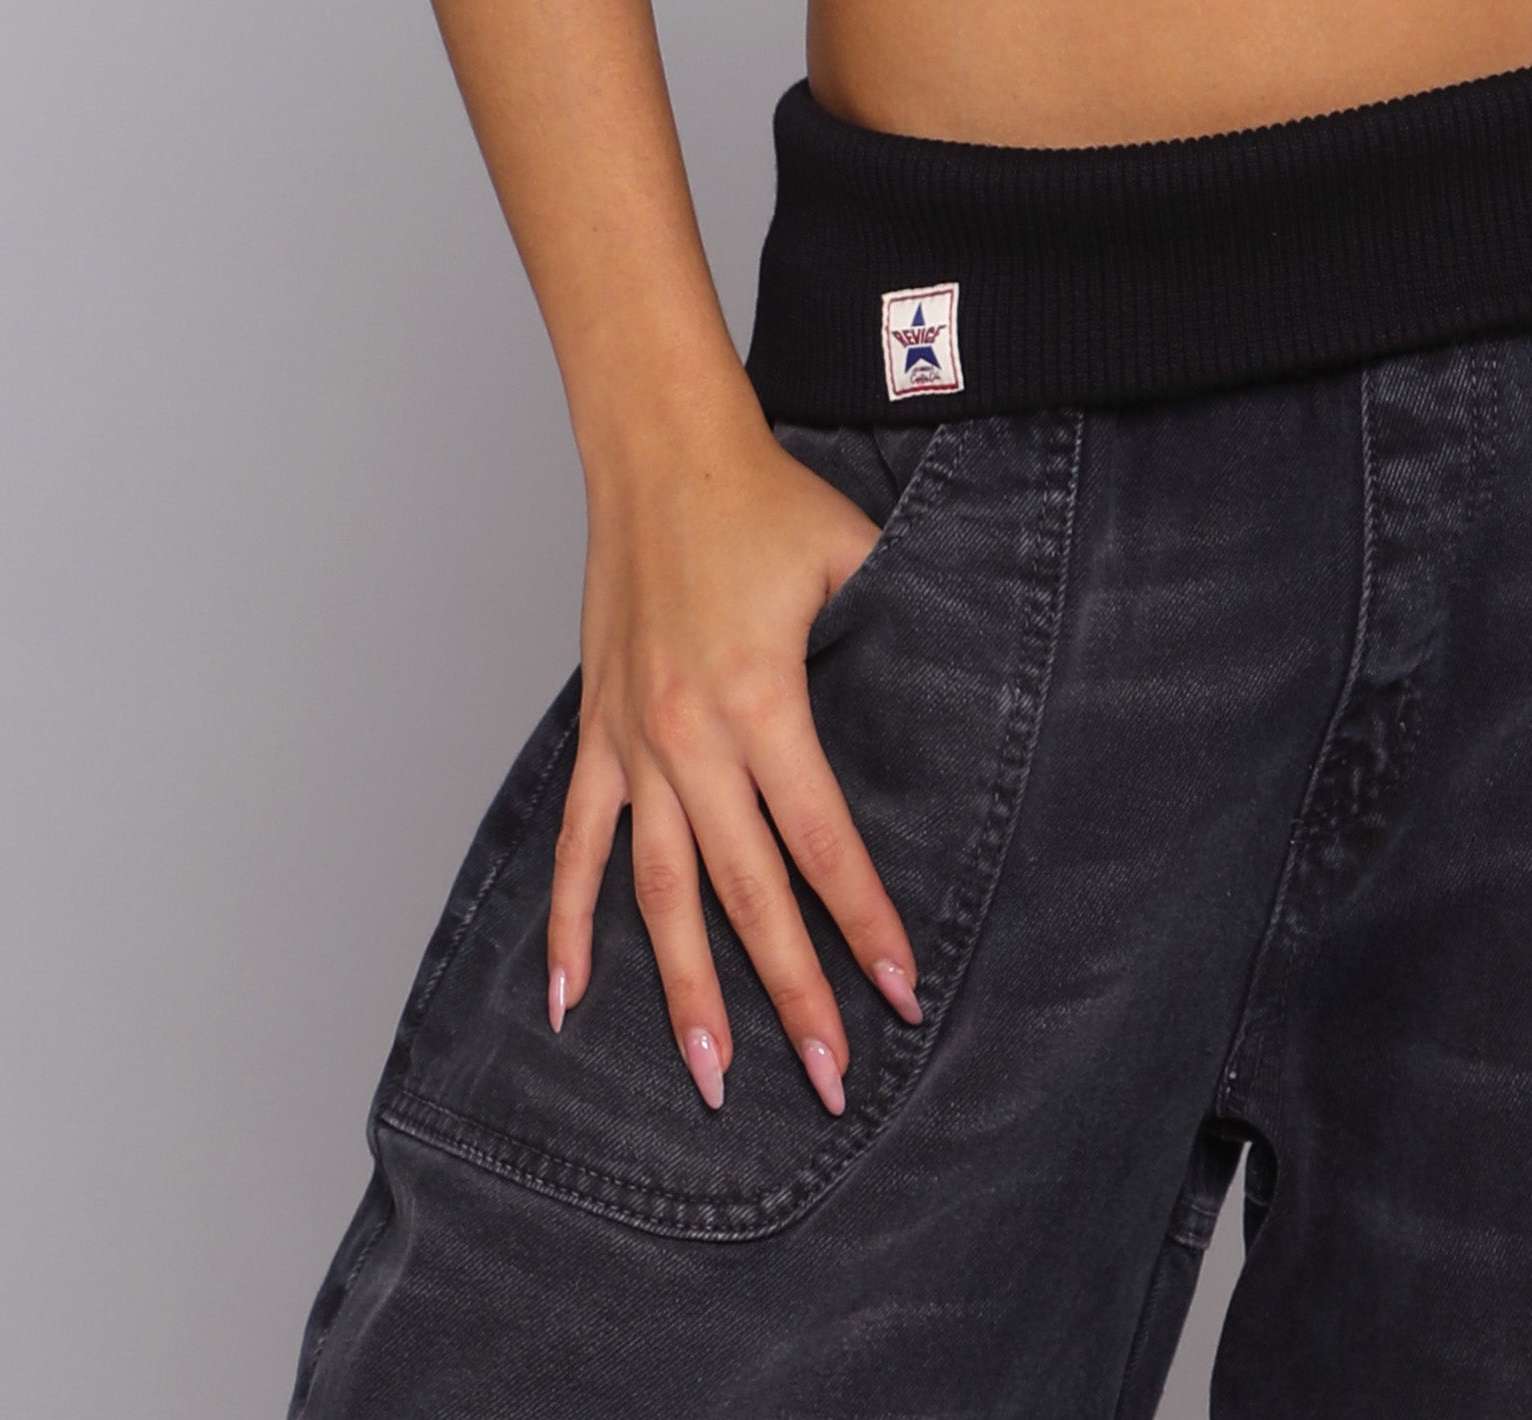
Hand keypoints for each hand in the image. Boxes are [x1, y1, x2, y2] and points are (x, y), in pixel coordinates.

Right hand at [547, 415, 923, 1117]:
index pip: (821, 842)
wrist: (661, 455)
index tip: (897, 994)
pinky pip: (577, 845)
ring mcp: (635, 743)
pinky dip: (566, 925)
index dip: (862, 923)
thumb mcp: (854, 556)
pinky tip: (566, 1000)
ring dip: (683, 989)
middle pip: (746, 892)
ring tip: (709, 1075)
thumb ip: (900, 628)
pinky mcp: (598, 734)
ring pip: (658, 893)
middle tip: (826, 1076)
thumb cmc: (764, 500)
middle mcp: (690, 738)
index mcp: (762, 700)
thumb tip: (965, 687)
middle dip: (790, 991)